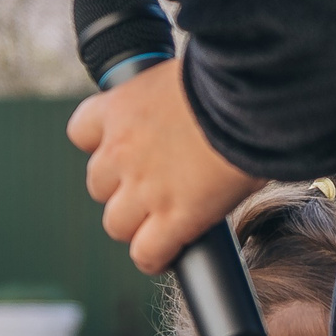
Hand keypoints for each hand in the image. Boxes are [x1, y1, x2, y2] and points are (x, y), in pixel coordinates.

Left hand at [68, 60, 264, 273]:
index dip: (102, 145)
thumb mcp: (184, 78)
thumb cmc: (232, 80)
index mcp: (121, 107)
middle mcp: (122, 149)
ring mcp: (144, 187)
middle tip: (155, 187)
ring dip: (136, 225)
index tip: (125, 149)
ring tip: (163, 222)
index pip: (82, 131)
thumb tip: (189, 114)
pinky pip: (146, 253)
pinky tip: (169, 253)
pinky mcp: (173, 217)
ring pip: (116, 224)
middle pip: (99, 185)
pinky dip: (154, 258)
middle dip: (122, 189)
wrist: (253, 96)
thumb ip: (169, 103)